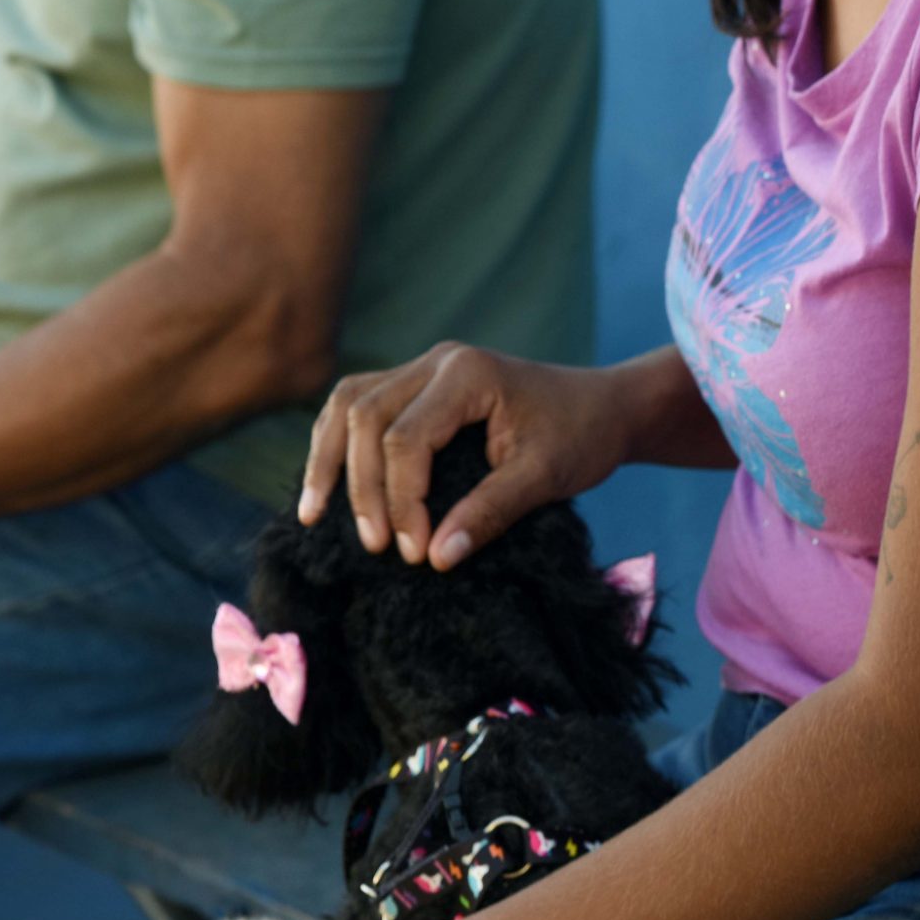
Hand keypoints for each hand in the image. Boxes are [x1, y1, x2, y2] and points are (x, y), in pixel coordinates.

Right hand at [301, 344, 633, 568]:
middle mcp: (438, 360)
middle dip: (362, 487)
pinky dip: (339, 443)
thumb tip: (435, 558)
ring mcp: (425, 367)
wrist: (606, 407)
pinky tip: (328, 484)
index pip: (407, 439)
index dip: (402, 500)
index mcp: (469, 373)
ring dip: (330, 459)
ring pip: (350, 404)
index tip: (415, 551)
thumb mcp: (544, 477)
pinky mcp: (420, 384)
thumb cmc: (582, 436)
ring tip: (313, 514)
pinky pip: (360, 404)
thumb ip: (490, 513)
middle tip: (377, 546)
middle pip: (366, 418)